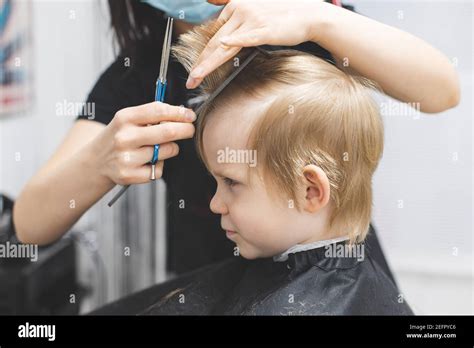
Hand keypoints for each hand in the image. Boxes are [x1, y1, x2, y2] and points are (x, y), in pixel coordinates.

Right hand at [96, 102, 195, 185]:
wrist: (95, 161)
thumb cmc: (119, 137)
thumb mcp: (128, 120)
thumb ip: (152, 115)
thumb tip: (182, 114)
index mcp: (125, 118)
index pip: (158, 111)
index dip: (179, 113)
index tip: (190, 115)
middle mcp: (124, 137)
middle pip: (167, 132)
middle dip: (185, 130)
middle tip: (190, 130)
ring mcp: (126, 158)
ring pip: (167, 151)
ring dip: (171, 149)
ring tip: (159, 148)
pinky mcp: (129, 175)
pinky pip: (158, 170)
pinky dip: (158, 166)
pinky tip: (147, 162)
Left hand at [186, 0, 324, 88]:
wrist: (307, 13)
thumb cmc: (282, 15)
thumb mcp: (254, 9)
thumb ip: (235, 16)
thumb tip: (219, 23)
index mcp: (234, 7)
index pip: (213, 35)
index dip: (202, 54)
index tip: (194, 69)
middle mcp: (239, 10)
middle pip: (214, 42)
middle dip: (199, 63)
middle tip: (190, 79)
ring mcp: (251, 19)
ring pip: (223, 44)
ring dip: (207, 63)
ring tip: (196, 77)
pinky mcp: (264, 29)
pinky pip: (245, 37)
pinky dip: (234, 41)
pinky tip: (224, 45)